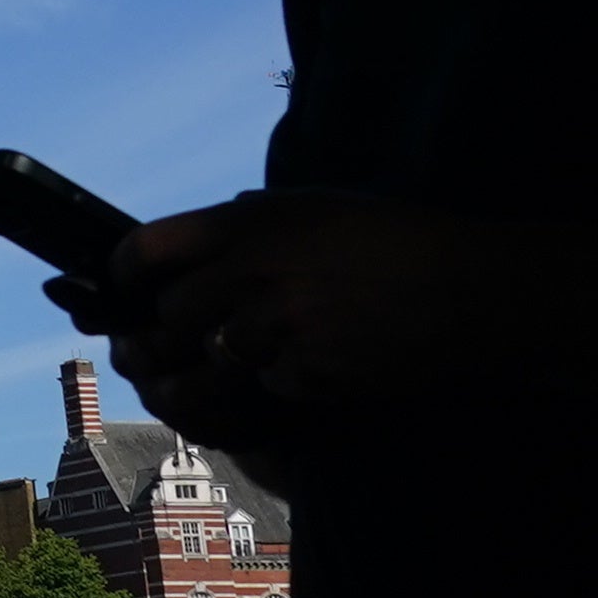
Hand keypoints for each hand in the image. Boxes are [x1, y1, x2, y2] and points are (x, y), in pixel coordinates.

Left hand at [95, 191, 553, 442]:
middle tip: (150, 350)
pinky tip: (297, 376)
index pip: (148, 250)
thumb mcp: (314, 208)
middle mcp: (255, 272)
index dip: (125, 277)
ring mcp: (281, 328)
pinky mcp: (309, 376)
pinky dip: (271, 390)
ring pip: (203, 366)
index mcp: (250, 222)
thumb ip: (249, 222)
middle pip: (165, 319)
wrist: (476, 292)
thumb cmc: (395, 241)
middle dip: (154, 340)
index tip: (122, 291)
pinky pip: (264, 390)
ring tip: (192, 382)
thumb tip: (197, 243)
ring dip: (195, 379)